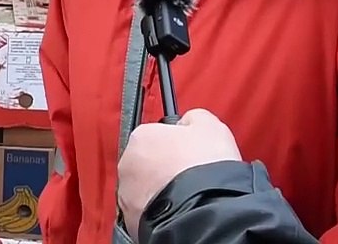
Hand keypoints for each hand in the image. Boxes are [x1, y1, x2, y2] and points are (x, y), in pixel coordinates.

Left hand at [117, 108, 241, 240]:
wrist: (203, 211)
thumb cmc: (205, 167)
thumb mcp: (210, 127)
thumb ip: (194, 118)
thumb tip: (190, 121)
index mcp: (141, 136)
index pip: (155, 135)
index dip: (176, 143)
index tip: (190, 152)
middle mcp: (127, 164)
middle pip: (146, 161)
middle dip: (165, 167)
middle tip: (189, 173)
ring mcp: (127, 194)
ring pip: (144, 188)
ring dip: (160, 189)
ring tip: (186, 194)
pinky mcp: (131, 219)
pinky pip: (145, 211)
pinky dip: (159, 210)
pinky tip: (178, 209)